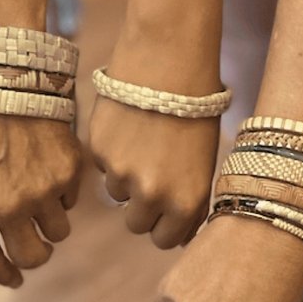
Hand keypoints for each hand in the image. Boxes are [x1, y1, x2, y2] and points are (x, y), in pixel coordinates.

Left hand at [0, 114, 81, 285]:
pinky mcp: (68, 173)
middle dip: (37, 254)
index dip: (5, 275)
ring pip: (59, 232)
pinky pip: (72, 199)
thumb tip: (3, 245)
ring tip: (43, 192)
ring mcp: (41, 192)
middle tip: (38, 243)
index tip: (15, 279)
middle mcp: (6, 209)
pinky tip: (49, 163)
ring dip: (52, 220)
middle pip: (33, 258)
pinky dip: (64, 189)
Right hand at [87, 52, 221, 247]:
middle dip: (143, 209)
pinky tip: (131, 125)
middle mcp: (152, 193)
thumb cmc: (197, 109)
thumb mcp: (204, 161)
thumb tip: (175, 230)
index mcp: (186, 200)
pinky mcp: (98, 151)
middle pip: (136, 225)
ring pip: (117, 194)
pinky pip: (103, 165)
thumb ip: (187, 199)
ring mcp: (121, 173)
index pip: (166, 240)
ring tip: (144, 142)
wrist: (168, 61)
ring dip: (126, 178)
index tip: (168, 213)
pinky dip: (113, 152)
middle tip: (152, 179)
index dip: (167, 226)